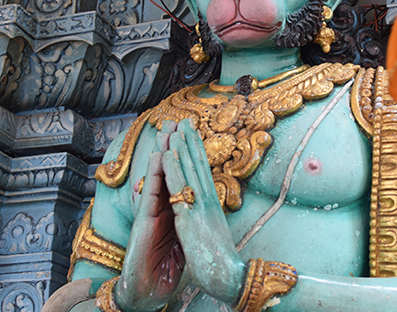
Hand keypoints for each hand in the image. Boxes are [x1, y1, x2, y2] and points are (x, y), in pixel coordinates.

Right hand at [115, 122, 184, 311]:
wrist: (148, 292)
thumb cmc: (165, 270)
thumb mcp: (184, 241)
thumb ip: (188, 223)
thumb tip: (201, 214)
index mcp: (173, 212)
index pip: (180, 180)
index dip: (185, 159)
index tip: (192, 137)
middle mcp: (162, 208)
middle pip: (169, 172)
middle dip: (173, 146)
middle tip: (178, 120)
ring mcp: (152, 212)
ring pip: (158, 176)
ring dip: (163, 150)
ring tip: (168, 128)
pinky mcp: (145, 221)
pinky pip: (152, 191)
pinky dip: (157, 172)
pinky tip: (161, 155)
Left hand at [162, 119, 246, 303]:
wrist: (229, 278)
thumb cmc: (220, 259)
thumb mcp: (213, 231)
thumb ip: (208, 216)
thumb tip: (206, 206)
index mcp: (212, 205)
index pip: (203, 171)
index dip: (197, 151)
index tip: (192, 133)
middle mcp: (208, 202)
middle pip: (198, 166)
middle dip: (190, 142)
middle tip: (184, 120)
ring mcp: (201, 208)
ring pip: (189, 172)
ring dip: (181, 149)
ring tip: (174, 128)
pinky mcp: (191, 218)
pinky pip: (180, 190)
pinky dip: (174, 170)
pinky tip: (168, 155)